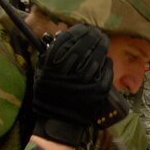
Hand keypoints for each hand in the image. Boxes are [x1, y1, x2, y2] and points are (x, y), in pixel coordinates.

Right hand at [33, 24, 111, 145]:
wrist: (58, 121)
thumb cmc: (49, 95)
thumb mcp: (42, 73)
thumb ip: (49, 54)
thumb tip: (60, 33)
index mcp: (54, 66)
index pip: (67, 41)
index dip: (77, 32)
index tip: (82, 28)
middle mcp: (70, 72)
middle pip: (85, 46)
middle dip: (92, 36)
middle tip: (97, 33)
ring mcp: (86, 81)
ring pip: (97, 57)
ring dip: (101, 47)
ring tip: (103, 42)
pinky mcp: (98, 90)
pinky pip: (106, 71)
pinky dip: (107, 63)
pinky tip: (106, 59)